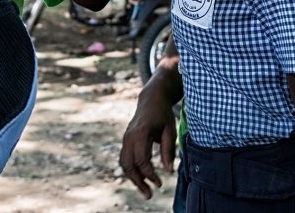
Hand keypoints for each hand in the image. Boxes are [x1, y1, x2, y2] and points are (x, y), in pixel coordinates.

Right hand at [119, 84, 177, 198]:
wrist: (151, 100)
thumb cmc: (162, 115)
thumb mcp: (170, 131)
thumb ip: (168, 151)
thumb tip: (168, 171)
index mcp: (141, 134)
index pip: (142, 160)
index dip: (150, 175)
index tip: (160, 184)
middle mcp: (129, 137)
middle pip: (128, 164)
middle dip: (138, 182)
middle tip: (149, 194)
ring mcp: (125, 138)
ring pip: (124, 163)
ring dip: (133, 178)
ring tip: (145, 190)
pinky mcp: (126, 140)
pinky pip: (124, 159)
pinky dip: (131, 170)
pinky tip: (141, 179)